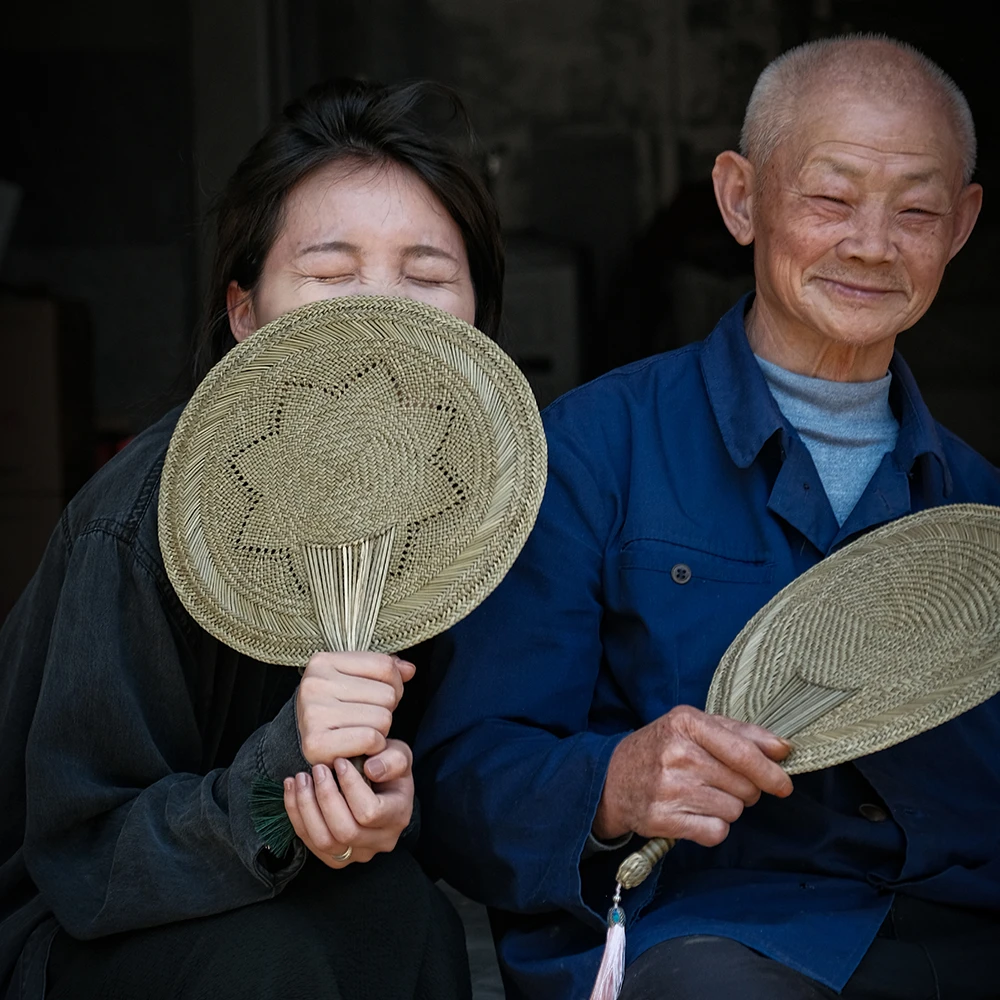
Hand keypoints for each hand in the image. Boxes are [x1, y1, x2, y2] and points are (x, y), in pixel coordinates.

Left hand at [283, 739, 414, 867]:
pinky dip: (296, 814)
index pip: (370, 812)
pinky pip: (310, 841)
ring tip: (300, 778)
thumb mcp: (399, 754)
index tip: (340, 761)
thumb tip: (372, 770)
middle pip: (345, 831)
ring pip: (324, 841)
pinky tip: (292, 788)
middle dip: (325, 797)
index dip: (351, 786)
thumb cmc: (387, 767)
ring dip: (306, 807)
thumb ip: (393, 759)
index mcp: (398, 817)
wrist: (379, 784)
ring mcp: (357, 853)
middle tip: (318, 768)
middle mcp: (380, 841)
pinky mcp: (334, 857)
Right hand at [295, 651, 414, 764]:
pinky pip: (370, 739)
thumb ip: (384, 669)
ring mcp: (313, 713)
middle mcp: (314, 684)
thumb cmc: (334, 705)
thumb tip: (409, 670)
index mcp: (323, 661)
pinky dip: (373, 746)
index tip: (380, 694)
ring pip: (382, 719)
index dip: (395, 683)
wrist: (302, 741)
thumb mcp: (355, 678)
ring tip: (362, 730)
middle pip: (387, 694)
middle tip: (368, 717)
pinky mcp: (316, 743)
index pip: (385, 665)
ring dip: (381, 730)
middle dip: (386, 709)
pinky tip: (360, 745)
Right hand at [593, 705, 792, 846]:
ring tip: (701, 795)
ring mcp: (670, 788)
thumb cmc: (661, 748)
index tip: (784, 784)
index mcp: (687, 723)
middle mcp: (678, 754)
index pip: (744, 753)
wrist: (611, 778)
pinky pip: (716, 832)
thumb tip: (783, 749)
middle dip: (744, 789)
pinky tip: (695, 814)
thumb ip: (740, 732)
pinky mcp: (664, 819)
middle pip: (744, 785)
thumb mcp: (693, 726)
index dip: (771, 772)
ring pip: (734, 810)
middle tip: (721, 782)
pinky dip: (713, 828)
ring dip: (727, 807)